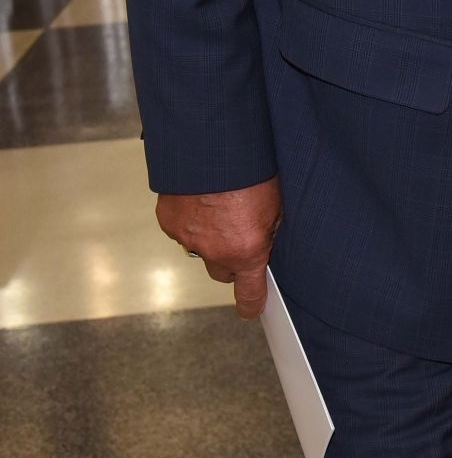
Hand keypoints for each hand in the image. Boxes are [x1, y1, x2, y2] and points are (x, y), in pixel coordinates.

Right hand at [157, 177, 281, 318]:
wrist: (212, 148)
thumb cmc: (252, 170)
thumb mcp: (277, 202)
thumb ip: (272, 229)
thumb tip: (270, 239)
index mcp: (246, 250)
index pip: (248, 293)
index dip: (252, 304)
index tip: (253, 309)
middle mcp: (214, 251)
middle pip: (223, 271)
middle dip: (233, 260)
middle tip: (242, 235)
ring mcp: (188, 237)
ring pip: (202, 249)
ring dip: (212, 237)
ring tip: (223, 208)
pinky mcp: (169, 221)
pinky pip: (184, 230)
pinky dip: (193, 220)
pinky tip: (204, 200)